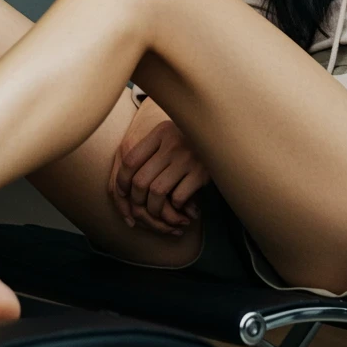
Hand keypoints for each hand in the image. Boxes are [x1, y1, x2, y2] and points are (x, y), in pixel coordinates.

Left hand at [109, 98, 209, 234]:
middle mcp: (172, 143)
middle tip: (143, 209)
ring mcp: (188, 157)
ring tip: (160, 213)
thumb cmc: (192, 141)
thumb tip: (121, 188)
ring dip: (155, 210)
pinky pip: (178, 198)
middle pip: (140, 181)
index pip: (130, 161)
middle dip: (138, 202)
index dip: (122, 182)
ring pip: (157, 193)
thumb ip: (148, 151)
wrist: (225, 136)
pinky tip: (179, 208)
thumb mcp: (170, 136)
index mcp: (160, 132)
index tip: (124, 194)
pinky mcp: (202, 172)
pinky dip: (175, 208)